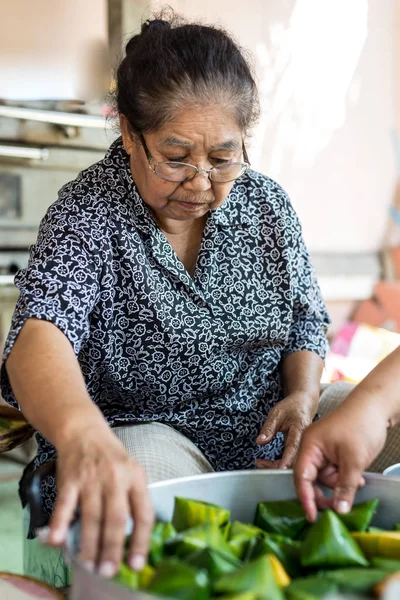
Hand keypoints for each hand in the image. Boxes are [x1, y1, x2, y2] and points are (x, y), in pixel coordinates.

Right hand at [46, 425, 154, 577]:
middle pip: (116, 518)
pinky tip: (57, 541)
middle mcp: (116, 478)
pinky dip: (60, 523)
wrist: (84, 431)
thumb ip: (133, 500)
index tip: (136, 564)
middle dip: (112, 548)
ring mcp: (92, 478)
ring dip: (89, 544)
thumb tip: (134, 538)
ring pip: (92, 516)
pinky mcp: (70, 479)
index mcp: (136, 477)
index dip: (141, 541)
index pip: (143, 513)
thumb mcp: (131, 472)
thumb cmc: (111, 458)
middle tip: (108, 571)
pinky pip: (65, 504)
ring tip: (89, 564)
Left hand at [255, 392, 316, 469]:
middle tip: (259, 464)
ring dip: (276, 467)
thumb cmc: (292, 406)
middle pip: (294, 461)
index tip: (278, 469)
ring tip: (260, 463)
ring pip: (292, 464)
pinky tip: (268, 462)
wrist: (305, 403)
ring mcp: (303, 447)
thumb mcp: (277, 413)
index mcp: (300, 430)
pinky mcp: (300, 450)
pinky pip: (291, 461)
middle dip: (276, 467)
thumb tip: (259, 442)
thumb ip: (269, 428)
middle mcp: (304, 441)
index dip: (286, 460)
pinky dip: (279, 464)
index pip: (293, 448)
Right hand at [293, 398, 387, 522]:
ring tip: (357, 482)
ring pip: (324, 477)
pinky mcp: (334, 451)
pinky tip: (357, 477)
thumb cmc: (361, 424)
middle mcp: (312, 447)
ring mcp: (323, 449)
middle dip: (324, 493)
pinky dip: (344, 477)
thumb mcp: (354, 460)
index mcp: (309, 445)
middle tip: (338, 508)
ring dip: (339, 485)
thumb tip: (339, 510)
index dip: (306, 498)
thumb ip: (345, 486)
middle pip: (310, 479)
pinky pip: (334, 471)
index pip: (301, 476)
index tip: (312, 517)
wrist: (376, 406)